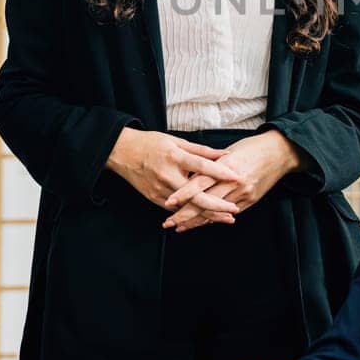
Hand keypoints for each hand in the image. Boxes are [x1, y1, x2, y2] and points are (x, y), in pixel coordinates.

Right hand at [107, 127, 239, 219]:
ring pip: (187, 207)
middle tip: (234, 210)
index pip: (202, 166)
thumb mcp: (176, 141)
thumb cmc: (151, 144)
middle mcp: (167, 175)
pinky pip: (176, 210)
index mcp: (174, 157)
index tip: (237, 177)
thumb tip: (224, 154)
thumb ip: (201, 150)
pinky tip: (205, 219)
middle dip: (217, 206)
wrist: (122, 152)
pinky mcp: (154, 198)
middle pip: (196, 195)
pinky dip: (191, 214)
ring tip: (225, 218)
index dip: (221, 172)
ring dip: (207, 214)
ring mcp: (160, 189)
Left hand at [162, 130, 301, 231]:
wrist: (280, 152)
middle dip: (185, 214)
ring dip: (196, 221)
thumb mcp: (229, 151)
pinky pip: (227, 213)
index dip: (184, 193)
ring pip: (215, 211)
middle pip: (205, 201)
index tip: (168, 202)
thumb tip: (190, 175)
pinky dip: (212, 219)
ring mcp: (244, 193)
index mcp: (227, 165)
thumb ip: (211, 164)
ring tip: (179, 227)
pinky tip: (199, 224)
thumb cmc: (252, 147)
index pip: (201, 182)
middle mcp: (235, 181)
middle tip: (168, 222)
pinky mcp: (250, 200)